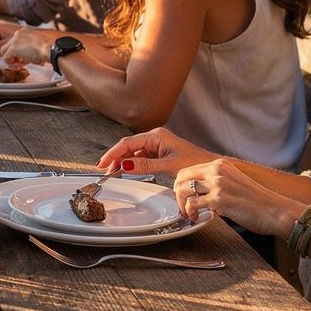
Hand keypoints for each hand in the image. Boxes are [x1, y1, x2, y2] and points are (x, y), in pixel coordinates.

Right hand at [0, 22, 50, 63]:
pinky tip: (23, 62)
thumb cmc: (33, 44)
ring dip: (8, 60)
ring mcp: (10, 39)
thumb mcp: (10, 46)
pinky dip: (14, 61)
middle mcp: (3, 32)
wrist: (50, 47)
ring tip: (20, 62)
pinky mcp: (17, 46)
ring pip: (1, 53)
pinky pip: (9, 55)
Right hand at [96, 127, 220, 176]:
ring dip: (122, 163)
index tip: (102, 163)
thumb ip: (145, 165)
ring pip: (132, 153)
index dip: (112, 153)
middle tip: (103, 171)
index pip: (127, 143)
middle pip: (128, 147)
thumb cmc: (195, 163)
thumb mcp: (168, 166)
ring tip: (112, 174)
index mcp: (156, 136)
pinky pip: (140, 157)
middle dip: (114, 158)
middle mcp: (154, 137)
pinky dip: (132, 165)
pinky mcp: (158, 152)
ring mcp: (156, 145)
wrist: (209, 166)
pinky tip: (125, 172)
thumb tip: (125, 165)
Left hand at [173, 159, 306, 233]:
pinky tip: (196, 217)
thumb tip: (198, 190)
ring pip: (183, 190)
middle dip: (177, 193)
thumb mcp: (233, 181)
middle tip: (182, 205)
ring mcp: (217, 184)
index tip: (183, 196)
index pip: (188, 170)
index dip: (180, 184)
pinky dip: (190, 213)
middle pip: (181, 177)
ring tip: (189, 213)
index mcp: (220, 165)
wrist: (272, 209)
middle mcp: (217, 170)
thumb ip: (216, 181)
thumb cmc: (255, 200)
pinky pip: (192, 204)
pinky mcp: (219, 199)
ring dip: (182, 204)